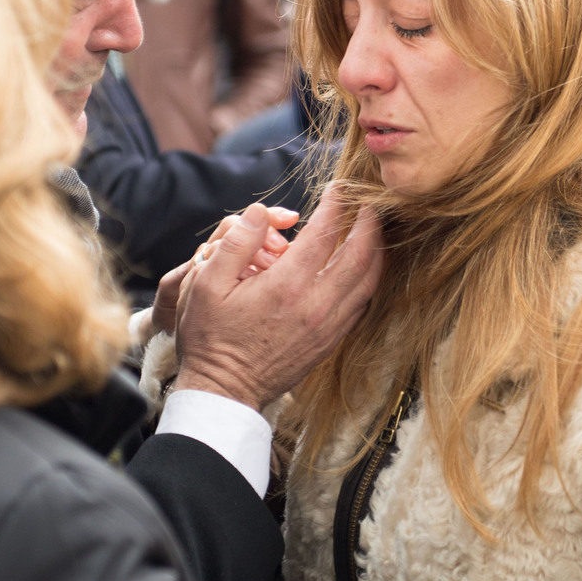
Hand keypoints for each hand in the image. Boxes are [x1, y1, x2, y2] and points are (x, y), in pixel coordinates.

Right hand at [175, 183, 382, 410]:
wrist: (224, 391)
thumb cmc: (210, 338)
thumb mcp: (205, 285)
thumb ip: (236, 243)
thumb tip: (262, 211)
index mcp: (286, 286)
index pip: (326, 234)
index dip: (338, 205)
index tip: (340, 189)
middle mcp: (316, 306)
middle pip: (361, 255)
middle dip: (370, 224)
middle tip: (370, 204)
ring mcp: (327, 327)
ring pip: (368, 282)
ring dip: (376, 252)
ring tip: (372, 231)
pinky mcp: (330, 343)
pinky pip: (362, 306)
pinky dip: (369, 281)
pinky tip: (363, 269)